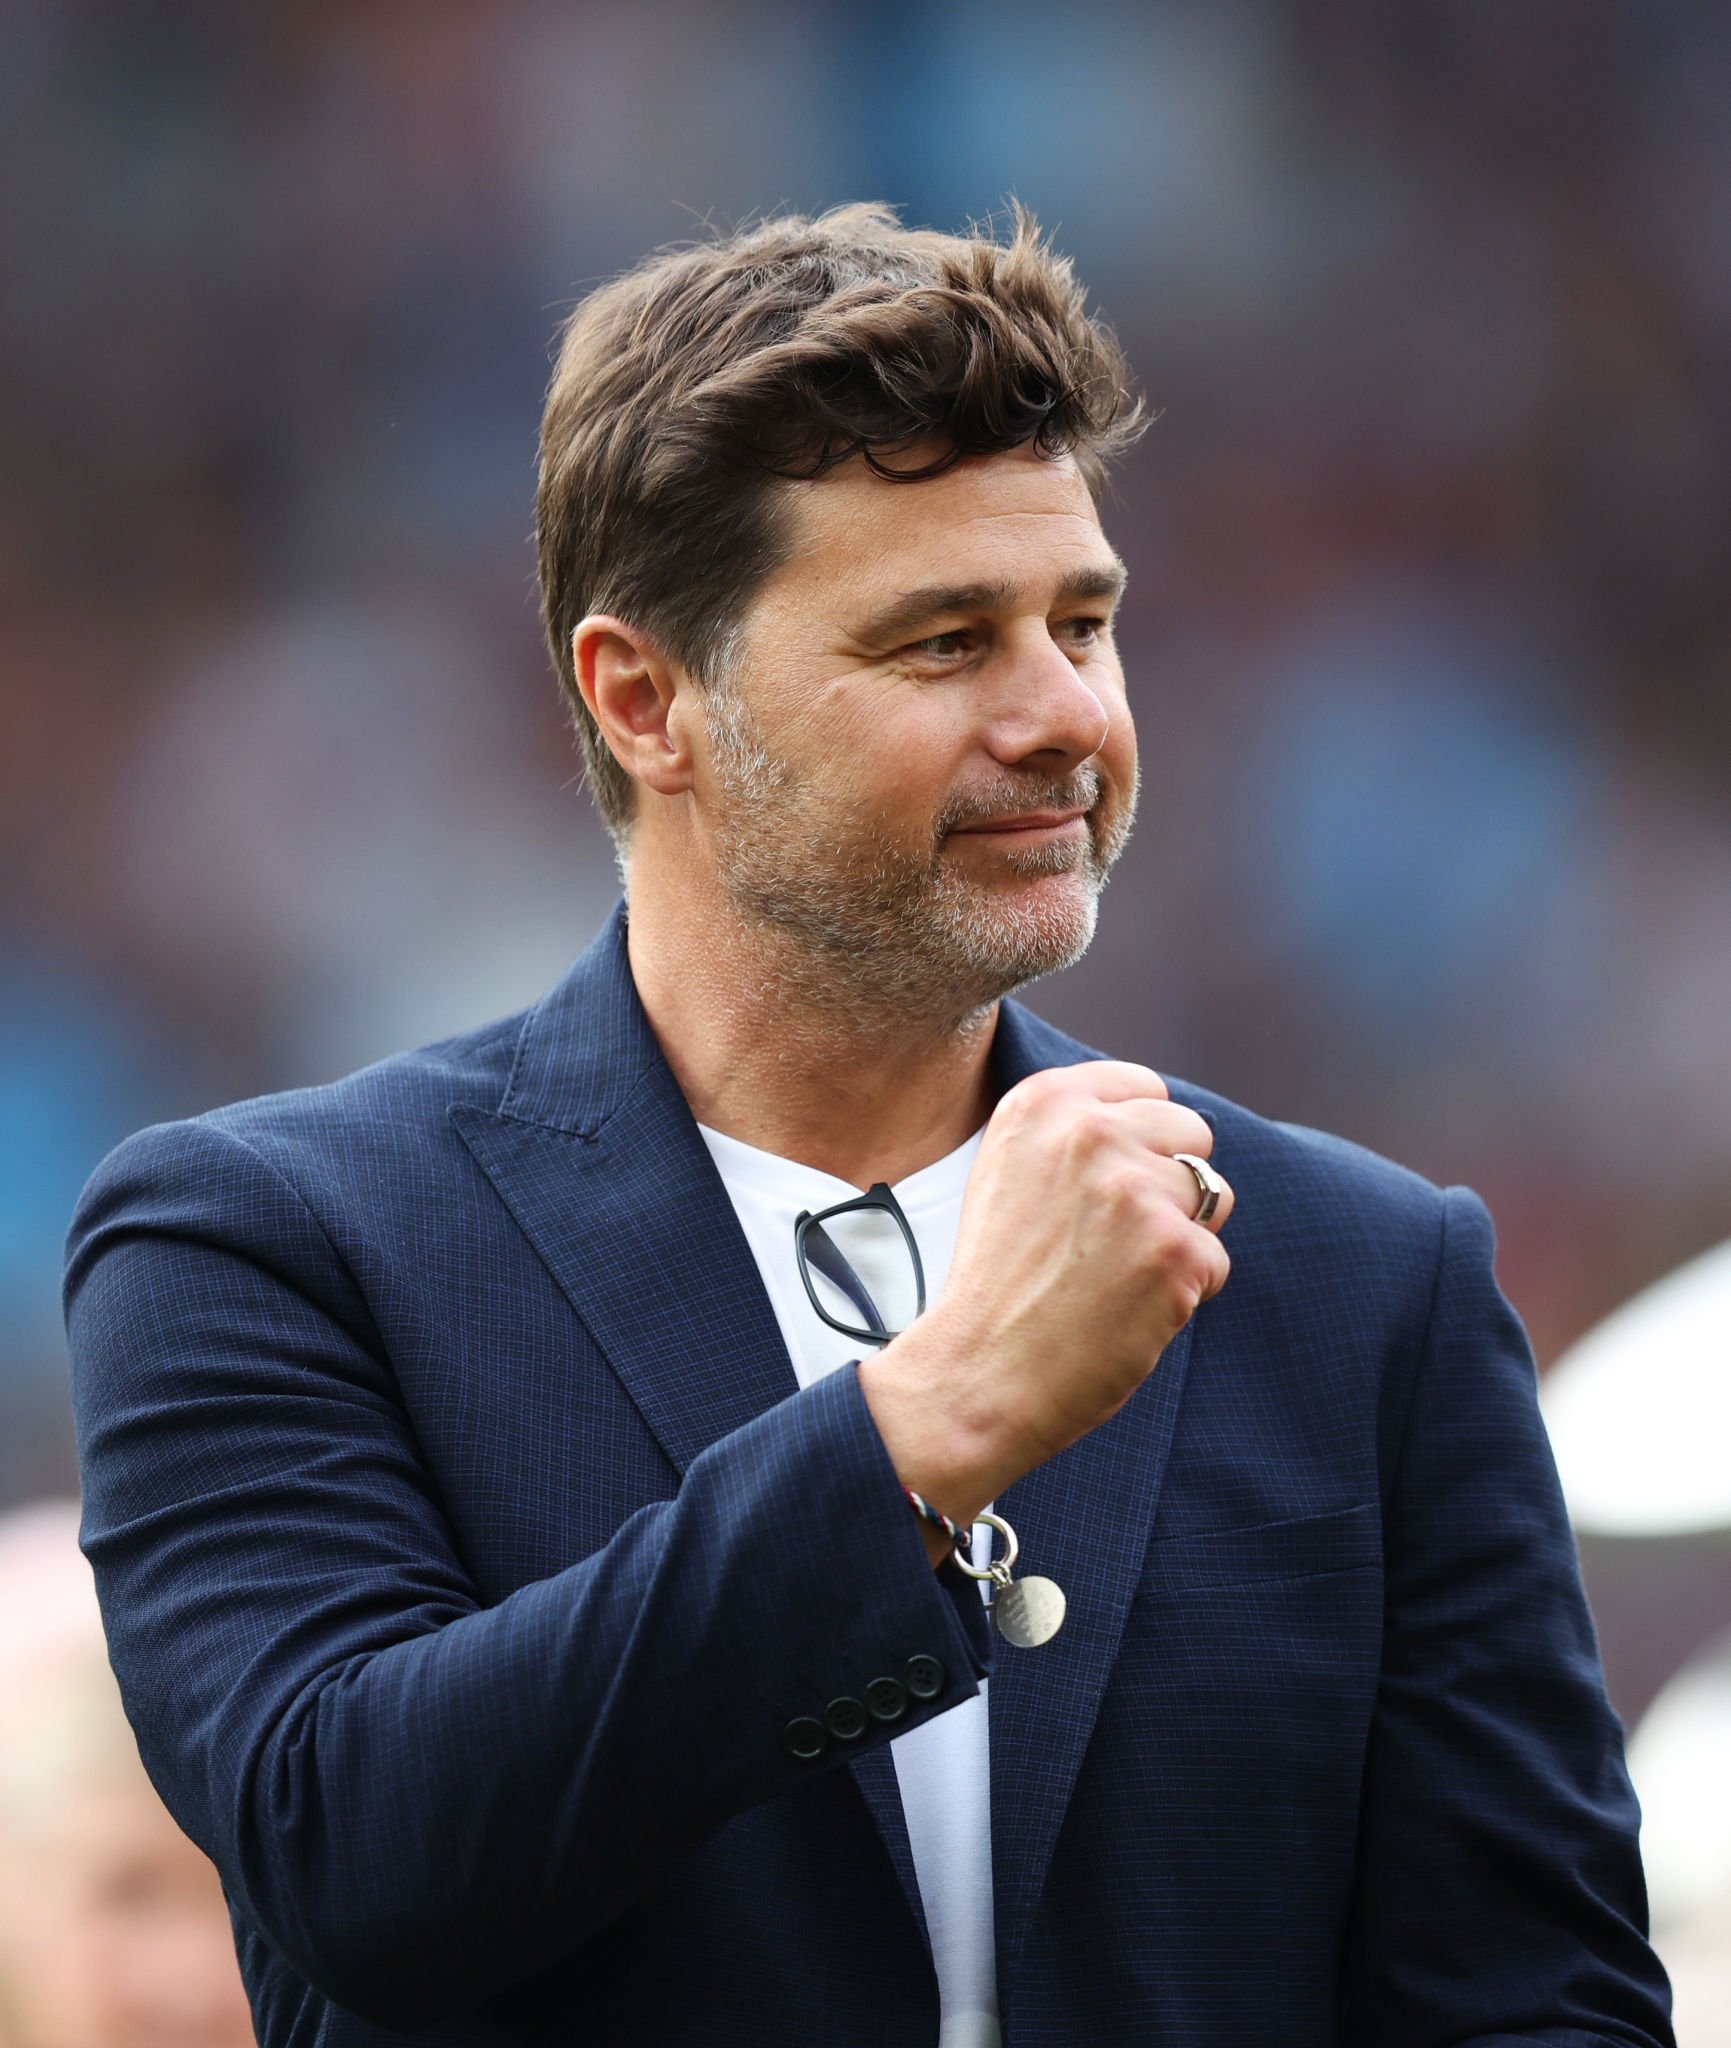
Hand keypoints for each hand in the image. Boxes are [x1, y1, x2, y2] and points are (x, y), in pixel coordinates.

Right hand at [859, 1063, 1231, 1544]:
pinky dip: (1184, 1293)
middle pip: (1191, 1132)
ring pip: (1213, 1194)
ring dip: (1179, 1237)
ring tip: (1115, 1274)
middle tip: (1110, 1240)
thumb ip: (1076, 1131)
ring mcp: (1134, 1188)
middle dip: (1169, 1184)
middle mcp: (1089, 1131)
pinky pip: (1215, 1259)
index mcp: (1044, 1101)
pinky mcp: (1173, 1248)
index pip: (1145, 1088)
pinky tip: (1127, 1310)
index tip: (1103, 1189)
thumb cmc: (999, 1282)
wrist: (977, 1373)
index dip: (1139, 1143)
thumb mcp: (1010, 1169)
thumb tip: (1161, 1121)